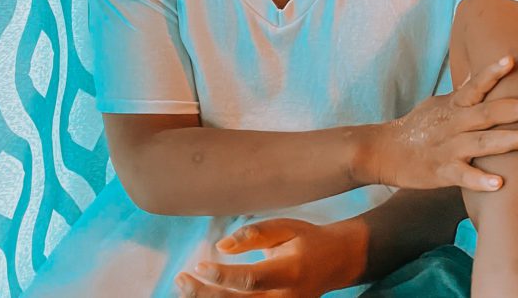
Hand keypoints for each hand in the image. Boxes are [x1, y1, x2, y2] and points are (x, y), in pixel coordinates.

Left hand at [174, 217, 363, 297]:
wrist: (336, 262)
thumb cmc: (307, 240)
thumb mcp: (287, 227)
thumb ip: (256, 234)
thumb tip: (221, 247)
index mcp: (290, 271)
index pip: (251, 280)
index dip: (222, 276)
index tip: (199, 265)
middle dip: (204, 295)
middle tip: (181, 279)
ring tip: (186, 290)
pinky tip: (206, 296)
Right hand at [372, 55, 517, 191]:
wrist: (384, 151)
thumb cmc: (416, 127)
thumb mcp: (438, 104)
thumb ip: (461, 93)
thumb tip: (478, 75)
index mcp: (454, 106)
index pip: (475, 85)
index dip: (492, 72)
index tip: (512, 59)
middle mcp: (453, 123)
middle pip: (488, 113)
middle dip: (517, 109)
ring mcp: (448, 147)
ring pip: (482, 143)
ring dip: (509, 141)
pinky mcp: (442, 172)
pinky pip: (464, 176)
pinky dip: (480, 180)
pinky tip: (499, 184)